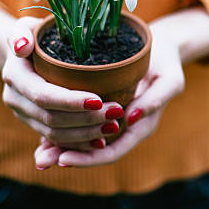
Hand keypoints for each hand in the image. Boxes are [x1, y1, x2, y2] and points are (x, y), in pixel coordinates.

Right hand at [1, 16, 126, 152]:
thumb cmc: (34, 33)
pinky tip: (101, 140)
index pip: (44, 95)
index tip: (99, 100)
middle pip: (51, 119)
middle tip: (117, 112)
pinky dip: (79, 142)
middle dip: (85, 119)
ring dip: (86, 133)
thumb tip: (22, 48)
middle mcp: (15, 99)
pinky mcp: (34, 123)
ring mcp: (23, 114)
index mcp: (14, 76)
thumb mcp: (26, 26)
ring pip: (54, 134)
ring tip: (114, 126)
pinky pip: (56, 139)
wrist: (23, 50)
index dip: (71, 101)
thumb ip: (21, 33)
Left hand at [34, 7, 208, 167]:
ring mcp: (113, 119)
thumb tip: (130, 117)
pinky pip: (82, 125)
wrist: (162, 48)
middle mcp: (125, 127)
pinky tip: (43, 133)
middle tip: (42, 160)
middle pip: (95, 151)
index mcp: (141, 125)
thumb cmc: (166, 61)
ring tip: (39, 154)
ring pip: (86, 140)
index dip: (88, 158)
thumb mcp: (169, 78)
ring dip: (62, 147)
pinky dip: (64, 130)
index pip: (112, 150)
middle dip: (68, 156)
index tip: (63, 158)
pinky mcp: (102, 107)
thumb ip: (156, 98)